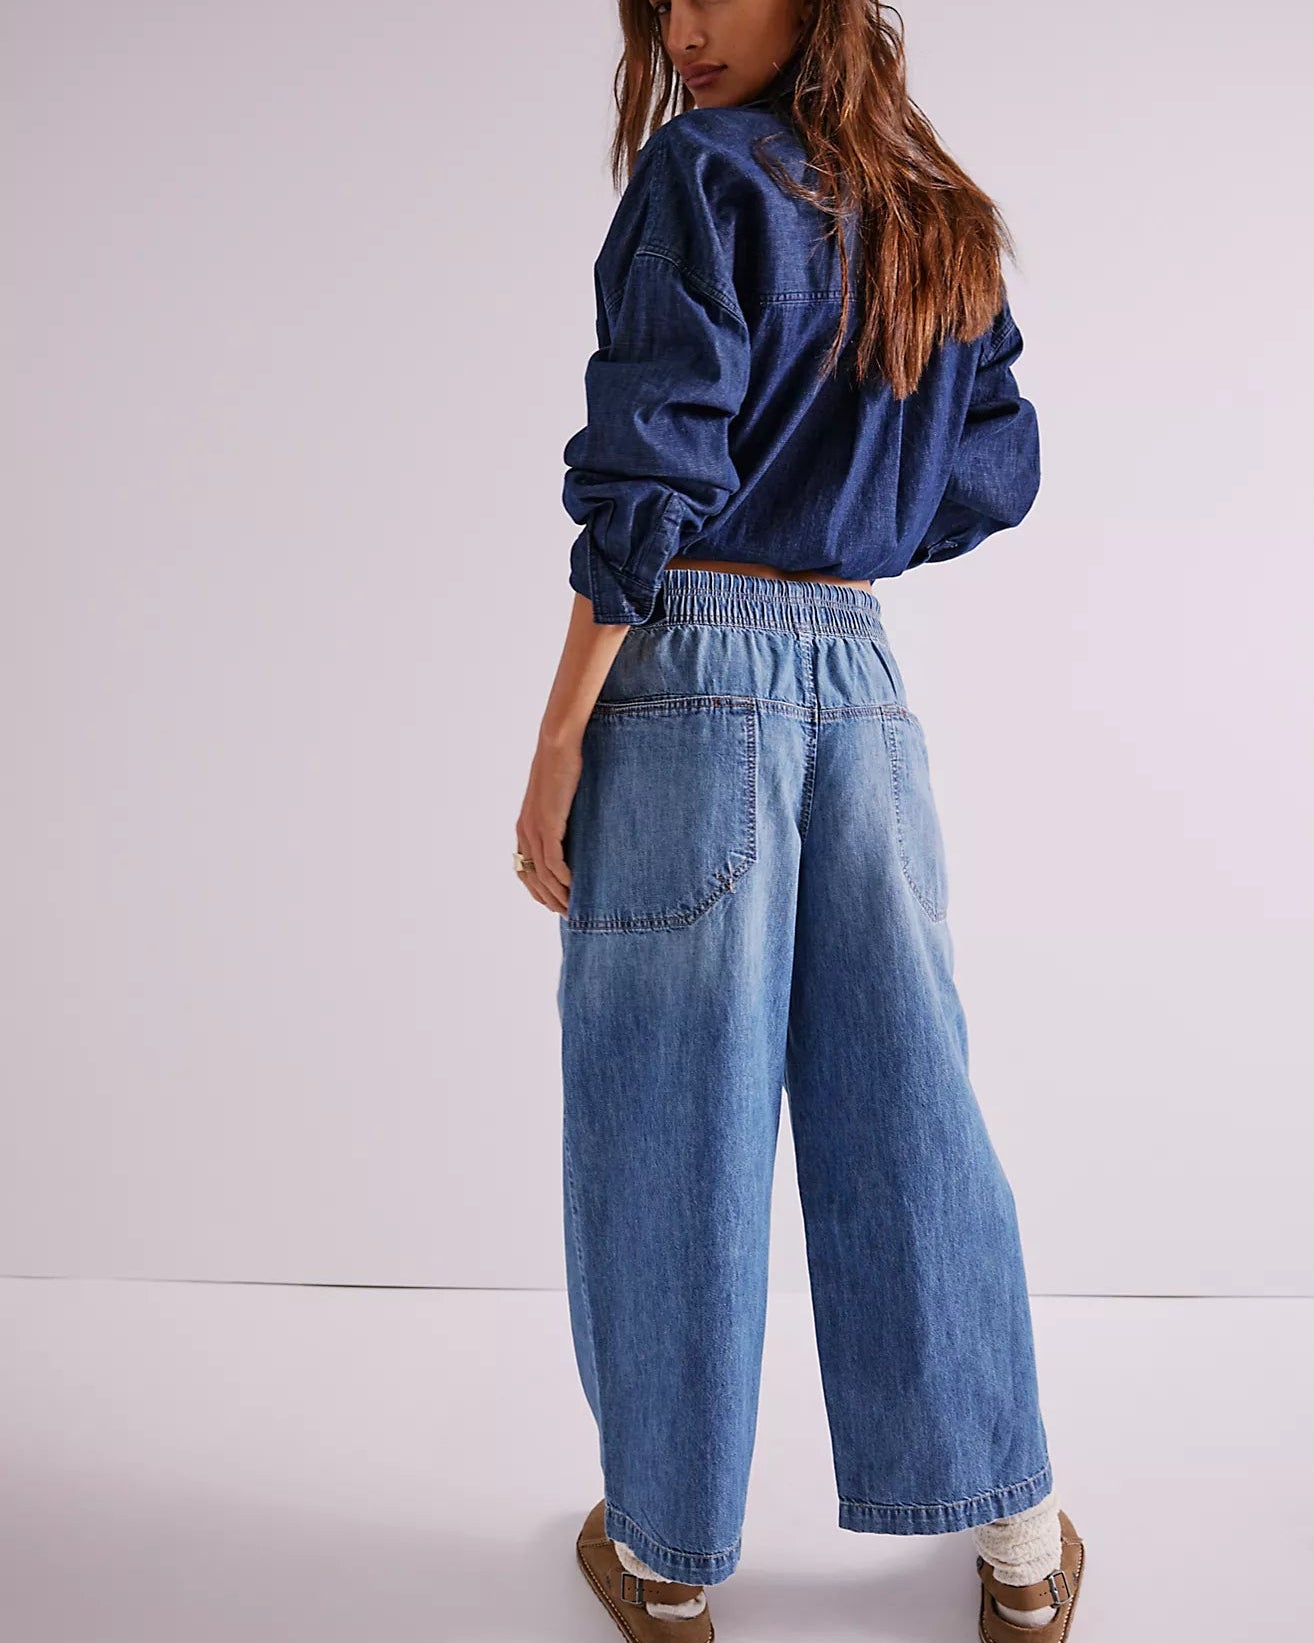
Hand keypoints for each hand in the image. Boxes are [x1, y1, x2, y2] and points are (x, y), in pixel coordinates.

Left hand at [514, 732, 581, 916]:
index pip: (525, 870)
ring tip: (573, 907)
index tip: (555, 904)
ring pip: (543, 874)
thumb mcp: (559, 799)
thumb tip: (577, 832)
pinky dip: (563, 877)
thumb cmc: (562, 766)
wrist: (557, 744)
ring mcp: (534, 828)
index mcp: (525, 827)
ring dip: (558, 894)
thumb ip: (562, 818)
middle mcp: (525, 832)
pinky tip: (574, 886)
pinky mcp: (548, 824)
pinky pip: (552, 861)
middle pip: (533, 878)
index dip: (538, 891)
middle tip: (568, 914)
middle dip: (549, 899)